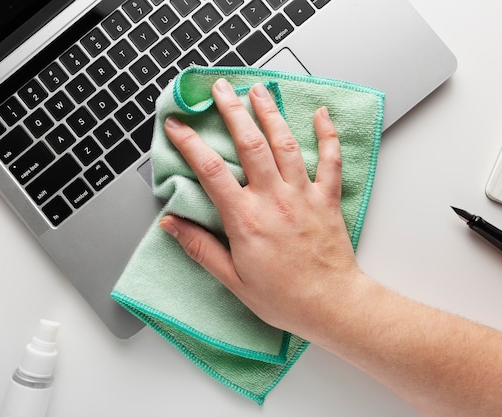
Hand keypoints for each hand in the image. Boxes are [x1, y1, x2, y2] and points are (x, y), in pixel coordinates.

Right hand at [158, 78, 367, 337]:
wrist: (331, 305)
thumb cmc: (283, 297)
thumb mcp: (232, 279)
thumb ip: (200, 247)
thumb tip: (171, 223)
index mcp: (245, 219)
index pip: (211, 171)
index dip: (190, 143)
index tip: (177, 125)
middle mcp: (274, 199)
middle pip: (250, 144)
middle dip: (232, 111)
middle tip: (220, 88)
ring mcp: (303, 195)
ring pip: (285, 143)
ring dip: (270, 113)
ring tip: (258, 89)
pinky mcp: (326, 198)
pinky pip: (329, 159)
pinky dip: (326, 134)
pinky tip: (321, 114)